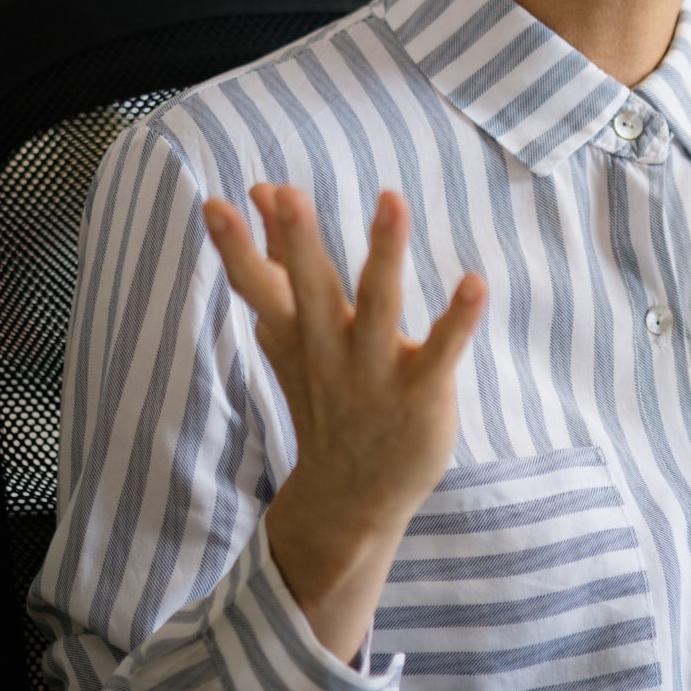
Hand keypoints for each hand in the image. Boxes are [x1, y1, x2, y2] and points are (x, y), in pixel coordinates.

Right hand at [202, 185, 485, 662]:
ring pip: (379, 304)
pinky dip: (458, 318)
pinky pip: (442, 350)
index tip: (215, 203)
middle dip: (299, 243)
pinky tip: (476, 283)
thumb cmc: (327, 397)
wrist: (352, 496)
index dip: (237, 246)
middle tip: (284, 195)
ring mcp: (375, 372)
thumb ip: (280, 266)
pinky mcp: (421, 392)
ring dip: (384, 253)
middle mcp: (332, 348)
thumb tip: (263, 195)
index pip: (260, 284)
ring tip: (391, 200)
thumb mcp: (292, 336)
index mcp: (301, 333)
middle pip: (311, 288)